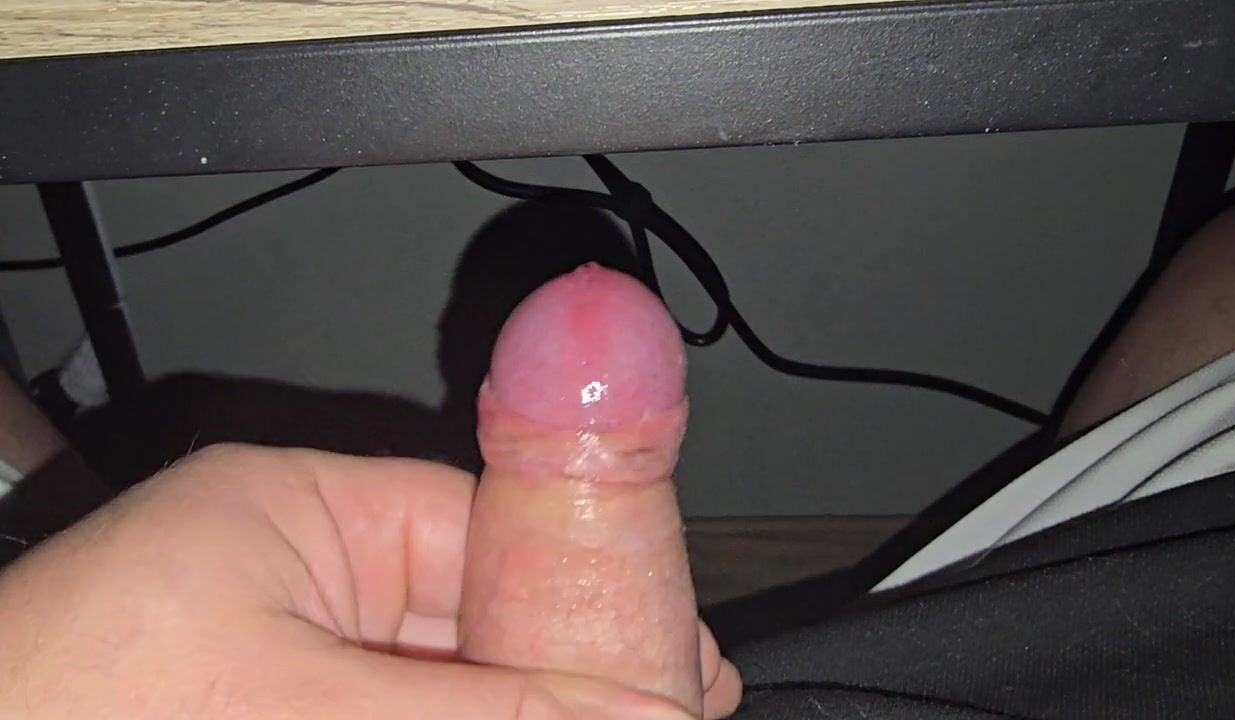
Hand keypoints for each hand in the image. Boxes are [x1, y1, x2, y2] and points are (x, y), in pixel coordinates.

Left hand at [0, 444, 740, 718]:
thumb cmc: (41, 713)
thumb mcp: (292, 701)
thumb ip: (477, 712)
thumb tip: (629, 710)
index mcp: (296, 515)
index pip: (487, 529)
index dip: (591, 589)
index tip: (675, 658)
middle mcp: (291, 588)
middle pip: (476, 623)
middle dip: (566, 677)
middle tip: (663, 713)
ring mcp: (274, 670)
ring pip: (437, 690)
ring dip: (516, 711)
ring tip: (618, 717)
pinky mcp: (260, 710)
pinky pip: (380, 713)